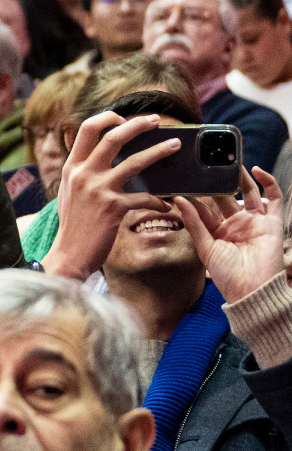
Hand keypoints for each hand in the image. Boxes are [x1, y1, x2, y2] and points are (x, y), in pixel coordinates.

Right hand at [41, 112, 172, 281]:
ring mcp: (98, 190)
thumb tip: (98, 158)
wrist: (69, 255)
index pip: (86, 129)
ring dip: (160, 151)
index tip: (122, 118)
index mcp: (72, 168)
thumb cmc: (73, 227)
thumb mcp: (69, 193)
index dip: (107, 118)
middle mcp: (83, 174)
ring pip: (136, 161)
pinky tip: (167, 205)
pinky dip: (159, 201)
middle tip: (156, 120)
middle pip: (113, 136)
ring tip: (175, 146)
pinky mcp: (114, 208)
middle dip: (138, 124)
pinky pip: (145, 197)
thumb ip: (81, 174)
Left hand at [174, 167, 285, 303]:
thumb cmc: (226, 274)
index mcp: (216, 231)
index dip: (194, 195)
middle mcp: (234, 224)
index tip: (182, 180)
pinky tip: (256, 170)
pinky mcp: (271, 221)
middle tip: (206, 163)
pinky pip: (273, 197)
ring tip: (229, 161)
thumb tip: (179, 199)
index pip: (204, 208)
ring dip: (239, 177)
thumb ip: (194, 222)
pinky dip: (267, 182)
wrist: (252, 289)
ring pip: (247, 192)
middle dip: (216, 182)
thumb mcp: (205, 247)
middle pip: (224, 197)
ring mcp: (253, 221)